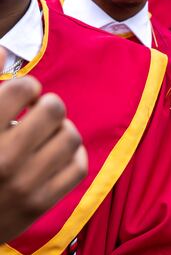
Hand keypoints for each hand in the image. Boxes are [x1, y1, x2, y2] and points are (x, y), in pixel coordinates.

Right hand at [0, 49, 87, 242]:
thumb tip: (4, 49)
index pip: (22, 88)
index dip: (27, 86)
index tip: (22, 96)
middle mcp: (2, 160)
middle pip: (54, 109)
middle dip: (47, 105)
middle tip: (37, 113)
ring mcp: (24, 185)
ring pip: (71, 136)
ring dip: (61, 129)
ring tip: (46, 134)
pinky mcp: (39, 204)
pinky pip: (78, 167)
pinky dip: (73, 155)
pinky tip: (58, 153)